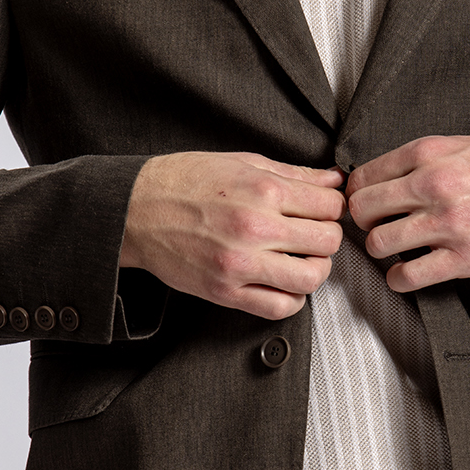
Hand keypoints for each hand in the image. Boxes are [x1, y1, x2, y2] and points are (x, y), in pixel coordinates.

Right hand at [120, 151, 345, 319]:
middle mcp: (256, 227)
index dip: (333, 207)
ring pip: (311, 278)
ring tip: (302, 261)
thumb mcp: (242, 162)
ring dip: (315, 270)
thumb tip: (333, 178)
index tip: (322, 211)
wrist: (136, 209)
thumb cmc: (185, 181)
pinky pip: (280, 307)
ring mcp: (241, 263)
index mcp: (263, 190)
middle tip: (314, 235)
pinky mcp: (226, 291)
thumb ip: (293, 173)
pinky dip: (292, 299)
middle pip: (328, 241)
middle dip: (328, 237)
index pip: (330, 205)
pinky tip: (284, 284)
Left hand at [346, 135, 469, 293]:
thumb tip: (377, 177)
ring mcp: (448, 224)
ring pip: (378, 244)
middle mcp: (434, 185)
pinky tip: (409, 270)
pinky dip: (399, 278)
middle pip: (362, 210)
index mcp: (429, 154)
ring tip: (395, 247)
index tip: (366, 203)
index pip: (363, 176)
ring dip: (381, 250)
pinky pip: (407, 277)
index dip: (357, 193)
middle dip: (364, 221)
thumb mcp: (461, 145)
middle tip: (376, 225)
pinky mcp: (463, 259)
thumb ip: (419, 159)